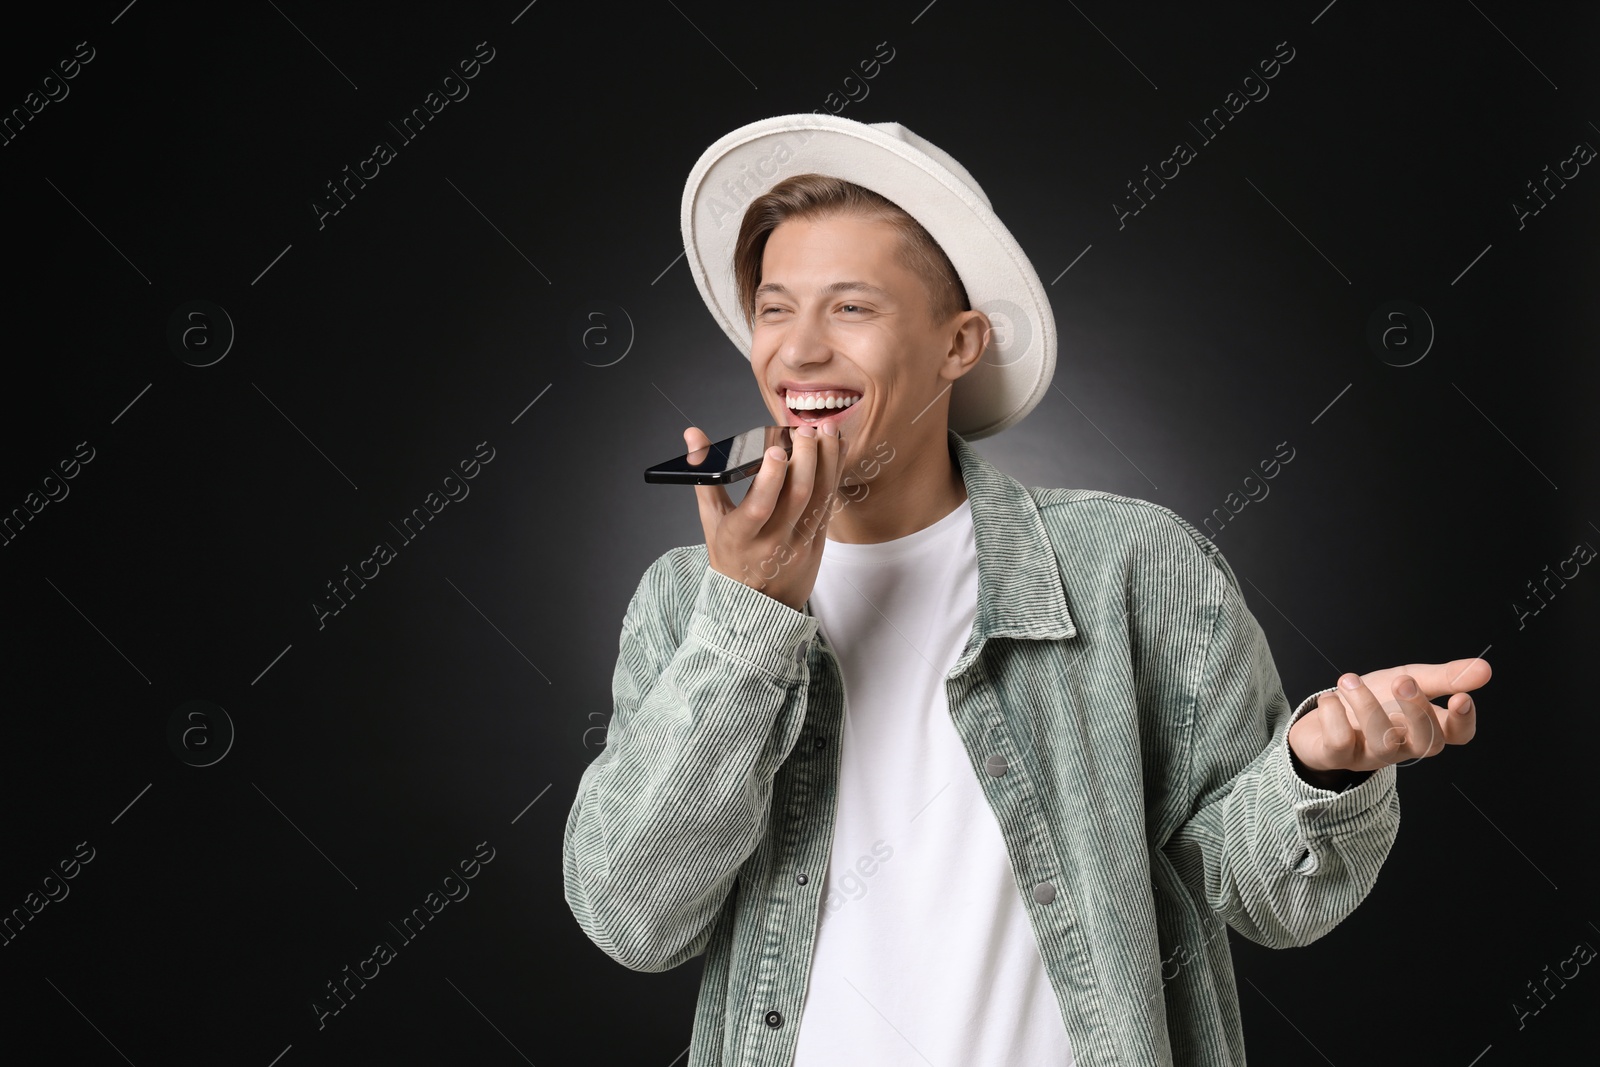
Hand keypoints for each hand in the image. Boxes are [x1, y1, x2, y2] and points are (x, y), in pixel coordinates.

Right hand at [686, 422, 843, 611]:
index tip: (776, 449)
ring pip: (821, 496)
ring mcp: (800, 544)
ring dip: (828, 459)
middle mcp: (773, 542)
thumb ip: (705, 476)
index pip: (759, 507)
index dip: (771, 477)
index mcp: (740, 538)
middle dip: (806, 456)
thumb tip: (693, 434)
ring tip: (826, 429)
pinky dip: (834, 473)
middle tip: (804, 429)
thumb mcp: (711, 522)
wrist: (758, 606)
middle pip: (798, 495)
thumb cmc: (731, 558)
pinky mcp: (819, 543)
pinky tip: (835, 449)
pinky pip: (830, 503)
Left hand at [1288, 658, 1489, 778]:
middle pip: (1426, 742)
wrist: (1323, 718)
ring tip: (1350, 679)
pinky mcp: (1338, 756)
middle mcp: (1404, 745)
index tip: (1462, 698)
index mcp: (1426, 727)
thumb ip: (1444, 677)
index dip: (1464, 722)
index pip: (1458, 735)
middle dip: (1417, 711)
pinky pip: (1340, 743)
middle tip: (1403, 681)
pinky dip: (1333, 715)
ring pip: (1381, 741)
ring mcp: (1372, 754)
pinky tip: (1330, 699)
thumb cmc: (1375, 700)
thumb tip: (1485, 669)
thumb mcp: (1410, 679)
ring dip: (1366, 706)